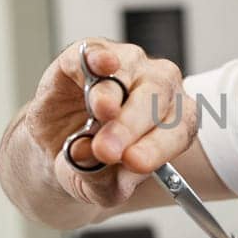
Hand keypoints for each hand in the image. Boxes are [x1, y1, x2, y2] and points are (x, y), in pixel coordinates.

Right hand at [23, 39, 197, 208]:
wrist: (60, 145)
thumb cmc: (95, 162)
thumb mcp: (98, 187)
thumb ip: (102, 181)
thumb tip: (90, 157)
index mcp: (174, 121)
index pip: (177, 131)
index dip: (157, 147)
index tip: (135, 163)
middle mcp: (158, 87)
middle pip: (156, 98)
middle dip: (131, 126)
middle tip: (108, 150)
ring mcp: (128, 64)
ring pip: (127, 72)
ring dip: (113, 95)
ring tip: (101, 113)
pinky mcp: (91, 51)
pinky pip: (97, 51)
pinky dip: (99, 57)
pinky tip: (102, 65)